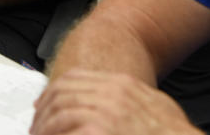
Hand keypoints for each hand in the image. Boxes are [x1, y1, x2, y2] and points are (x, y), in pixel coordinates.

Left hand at [31, 70, 200, 134]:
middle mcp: (112, 94)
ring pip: (60, 114)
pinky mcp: (99, 131)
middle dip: (44, 111)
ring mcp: (106, 113)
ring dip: (45, 128)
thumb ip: (130, 103)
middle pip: (62, 94)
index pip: (75, 79)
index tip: (43, 106)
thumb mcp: (155, 107)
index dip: (54, 92)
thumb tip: (110, 114)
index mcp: (123, 86)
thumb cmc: (173, 133)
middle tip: (36, 128)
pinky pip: (66, 132)